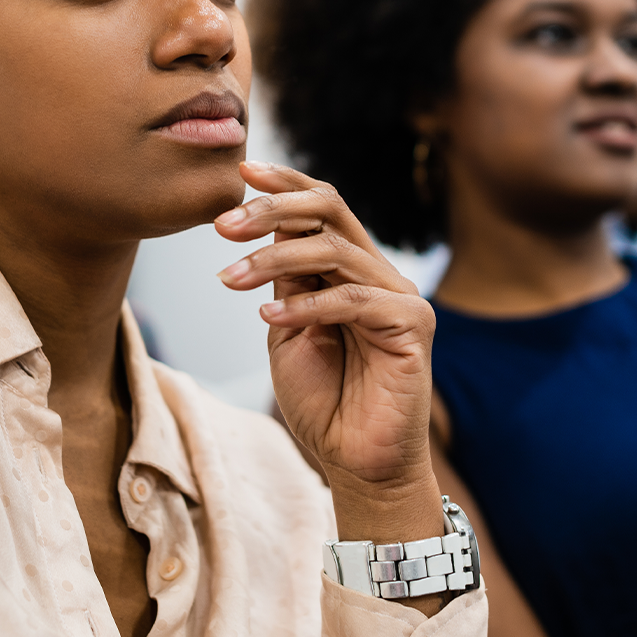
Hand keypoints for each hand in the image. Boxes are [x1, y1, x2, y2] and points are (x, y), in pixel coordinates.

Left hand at [214, 161, 444, 544]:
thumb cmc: (322, 401)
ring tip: (228, 279)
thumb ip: (284, 280)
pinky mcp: (413, 325)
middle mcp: (378, 273)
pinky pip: (353, 299)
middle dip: (272, 209)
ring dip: (272, 259)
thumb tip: (264, 226)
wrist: (356, 464)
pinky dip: (305, 304)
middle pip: (331, 211)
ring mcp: (400, 297)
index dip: (285, 183)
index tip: (241, 171)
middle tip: (223, 224)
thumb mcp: (288, 330)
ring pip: (334, 251)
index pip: (323, 206)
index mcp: (351, 269)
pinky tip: (268, 315)